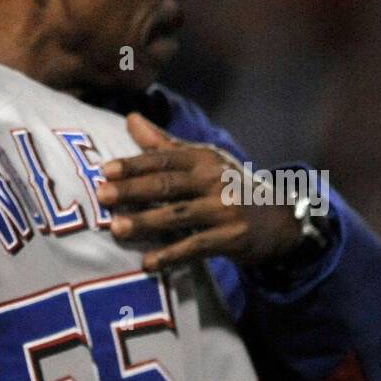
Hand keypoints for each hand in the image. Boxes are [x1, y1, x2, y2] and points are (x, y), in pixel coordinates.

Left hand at [98, 113, 302, 270]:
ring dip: (146, 222)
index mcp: (203, 159)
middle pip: (167, 185)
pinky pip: (196, 247)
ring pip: (178, 215)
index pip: (163, 159)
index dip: (135, 164)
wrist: (278, 218)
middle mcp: (214, 180)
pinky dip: (171, 255)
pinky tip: (148, 263)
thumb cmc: (227, 187)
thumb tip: (129, 117)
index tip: (106, 171)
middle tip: (102, 196)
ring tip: (116, 229)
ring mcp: (225, 208)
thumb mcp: (201, 161)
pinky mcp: (232, 237)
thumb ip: (163, 144)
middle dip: (133, 190)